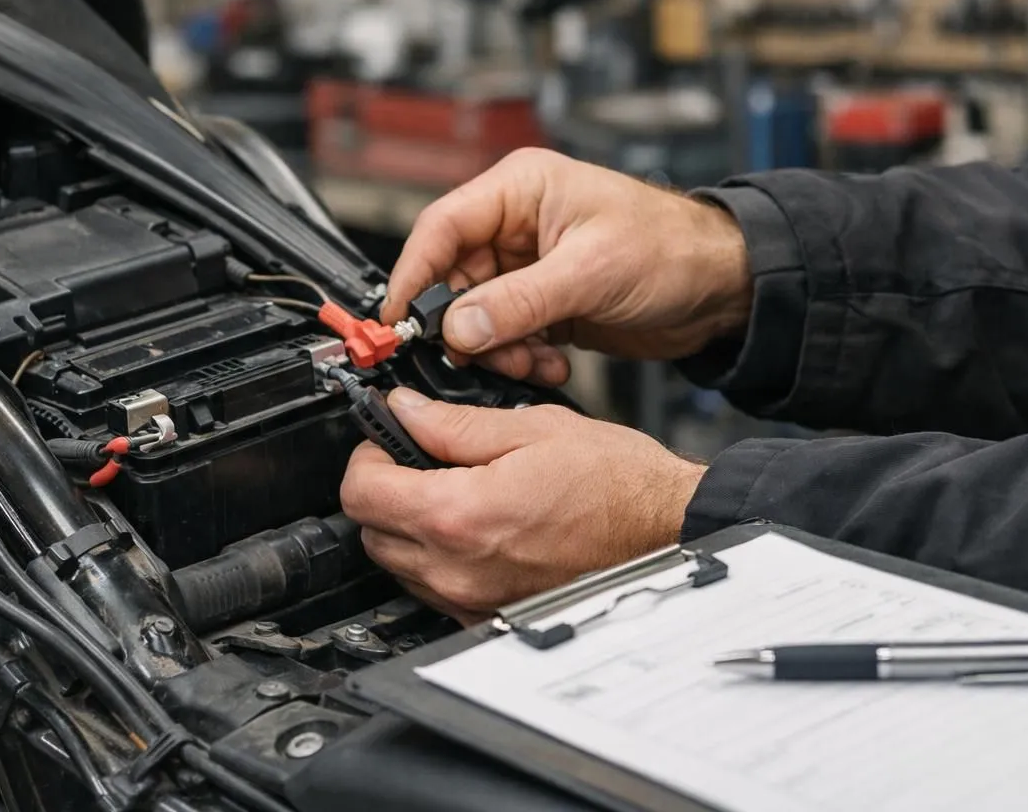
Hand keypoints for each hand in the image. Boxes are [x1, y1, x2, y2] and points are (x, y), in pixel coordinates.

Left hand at [340, 388, 706, 620]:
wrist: (667, 533)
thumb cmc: (617, 484)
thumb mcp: (533, 427)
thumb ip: (454, 424)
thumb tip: (404, 411)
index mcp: (460, 514)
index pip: (360, 491)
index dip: (367, 456)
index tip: (387, 439)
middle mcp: (458, 567)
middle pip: (370, 532)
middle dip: (385, 490)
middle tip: (420, 460)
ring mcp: (472, 599)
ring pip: (397, 564)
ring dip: (408, 526)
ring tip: (456, 491)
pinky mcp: (488, 617)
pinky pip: (433, 589)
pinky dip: (437, 558)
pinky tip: (475, 527)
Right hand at [383, 149, 749, 386]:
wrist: (722, 287)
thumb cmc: (673, 249)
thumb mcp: (592, 272)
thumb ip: (520, 301)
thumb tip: (460, 327)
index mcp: (520, 189)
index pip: (441, 227)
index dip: (413, 274)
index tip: (400, 321)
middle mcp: (516, 224)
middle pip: (451, 277)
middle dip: (461, 324)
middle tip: (475, 356)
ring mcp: (528, 265)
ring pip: (475, 313)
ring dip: (495, 347)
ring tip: (530, 361)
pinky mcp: (543, 302)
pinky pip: (505, 334)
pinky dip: (518, 356)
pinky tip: (549, 363)